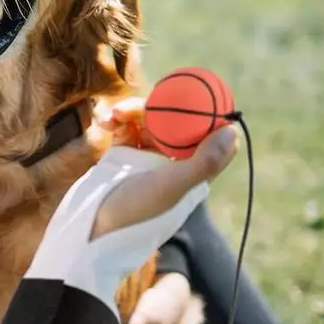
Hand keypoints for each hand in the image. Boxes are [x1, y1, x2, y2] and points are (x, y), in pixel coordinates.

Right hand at [91, 119, 238, 240]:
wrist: (90, 227)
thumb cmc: (134, 211)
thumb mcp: (170, 187)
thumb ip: (203, 162)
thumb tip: (233, 131)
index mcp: (192, 172)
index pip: (208, 136)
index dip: (206, 115)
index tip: (198, 97)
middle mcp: (172, 163)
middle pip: (175, 122)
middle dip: (160, 107)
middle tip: (143, 105)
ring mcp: (147, 157)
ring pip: (148, 121)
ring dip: (132, 111)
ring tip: (113, 114)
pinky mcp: (123, 153)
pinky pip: (125, 127)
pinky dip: (116, 120)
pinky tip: (105, 121)